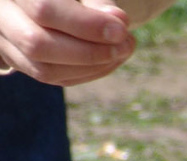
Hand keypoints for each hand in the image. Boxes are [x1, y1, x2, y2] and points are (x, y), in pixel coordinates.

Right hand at [0, 0, 133, 84]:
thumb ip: (97, 1)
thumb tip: (118, 22)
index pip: (44, 9)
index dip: (85, 25)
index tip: (121, 29)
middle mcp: (0, 14)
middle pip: (36, 43)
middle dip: (89, 51)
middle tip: (125, 44)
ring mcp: (3, 40)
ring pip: (43, 68)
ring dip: (92, 67)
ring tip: (122, 50)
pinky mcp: (16, 59)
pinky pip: (50, 77)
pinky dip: (86, 72)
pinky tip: (109, 59)